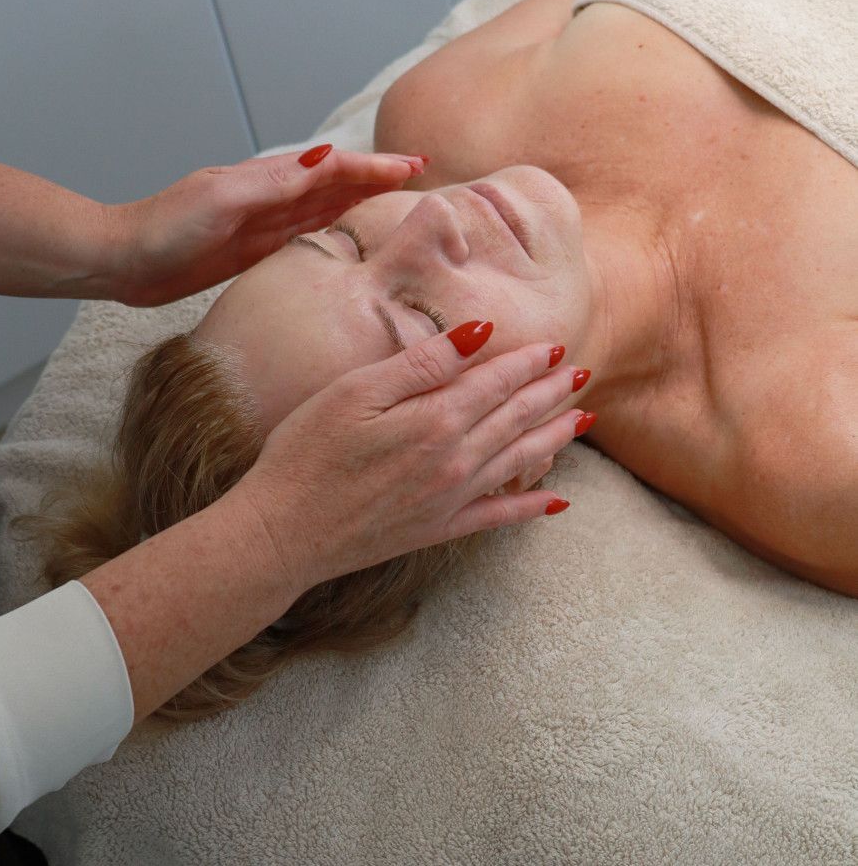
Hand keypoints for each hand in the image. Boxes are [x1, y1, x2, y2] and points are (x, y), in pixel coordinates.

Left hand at [109, 146, 423, 305]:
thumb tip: (328, 155)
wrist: (125, 260)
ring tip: (399, 198)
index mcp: (269, 179)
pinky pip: (307, 236)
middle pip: (338, 183)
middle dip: (378, 176)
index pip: (335, 168)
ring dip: (363, 199)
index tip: (414, 166)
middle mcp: (273, 197)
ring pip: (327, 207)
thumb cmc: (166, 226)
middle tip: (421, 174)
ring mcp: (265, 223)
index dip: (375, 167)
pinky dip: (335, 228)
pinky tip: (351, 231)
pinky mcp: (256, 250)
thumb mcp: (223, 197)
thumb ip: (276, 180)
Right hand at [235, 321, 591, 597]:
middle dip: (550, 393)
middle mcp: (456, 460)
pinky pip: (500, 515)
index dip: (527, 362)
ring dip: (554, 437)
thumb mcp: (356, 392)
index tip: (553, 346)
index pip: (496, 381)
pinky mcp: (440, 528)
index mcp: (436, 420)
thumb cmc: (308, 453)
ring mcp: (452, 499)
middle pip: (516, 417)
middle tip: (580, 373)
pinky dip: (531, 506)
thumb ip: (421, 364)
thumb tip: (478, 333)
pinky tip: (558, 501)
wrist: (282, 533)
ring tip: (583, 419)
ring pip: (519, 460)